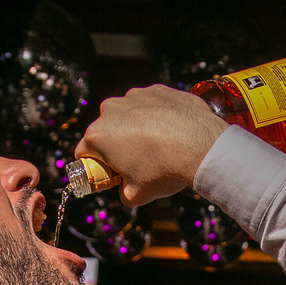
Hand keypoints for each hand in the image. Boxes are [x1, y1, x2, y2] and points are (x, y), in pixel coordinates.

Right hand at [76, 85, 229, 206]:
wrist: (202, 146)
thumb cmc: (165, 170)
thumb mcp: (137, 195)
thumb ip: (122, 192)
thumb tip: (125, 189)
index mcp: (98, 136)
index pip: (84, 153)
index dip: (96, 167)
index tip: (111, 174)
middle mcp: (111, 110)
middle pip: (106, 131)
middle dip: (117, 146)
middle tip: (138, 163)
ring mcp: (134, 96)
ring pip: (128, 115)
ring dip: (136, 128)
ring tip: (159, 147)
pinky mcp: (157, 89)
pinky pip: (150, 104)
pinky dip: (157, 116)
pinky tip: (172, 132)